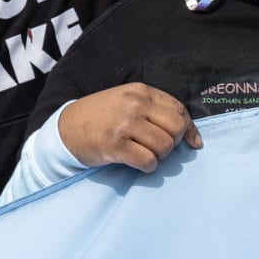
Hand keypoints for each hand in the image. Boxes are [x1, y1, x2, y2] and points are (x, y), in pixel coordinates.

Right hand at [59, 84, 201, 172]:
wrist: (66, 128)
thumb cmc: (100, 116)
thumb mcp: (126, 102)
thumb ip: (155, 111)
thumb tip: (193, 137)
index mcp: (139, 91)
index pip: (179, 109)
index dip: (190, 129)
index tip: (192, 143)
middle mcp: (134, 104)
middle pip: (176, 129)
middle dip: (172, 143)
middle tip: (157, 147)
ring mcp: (124, 123)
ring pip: (164, 146)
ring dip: (158, 156)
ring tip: (143, 153)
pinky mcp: (115, 144)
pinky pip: (148, 161)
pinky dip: (147, 167)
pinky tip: (136, 163)